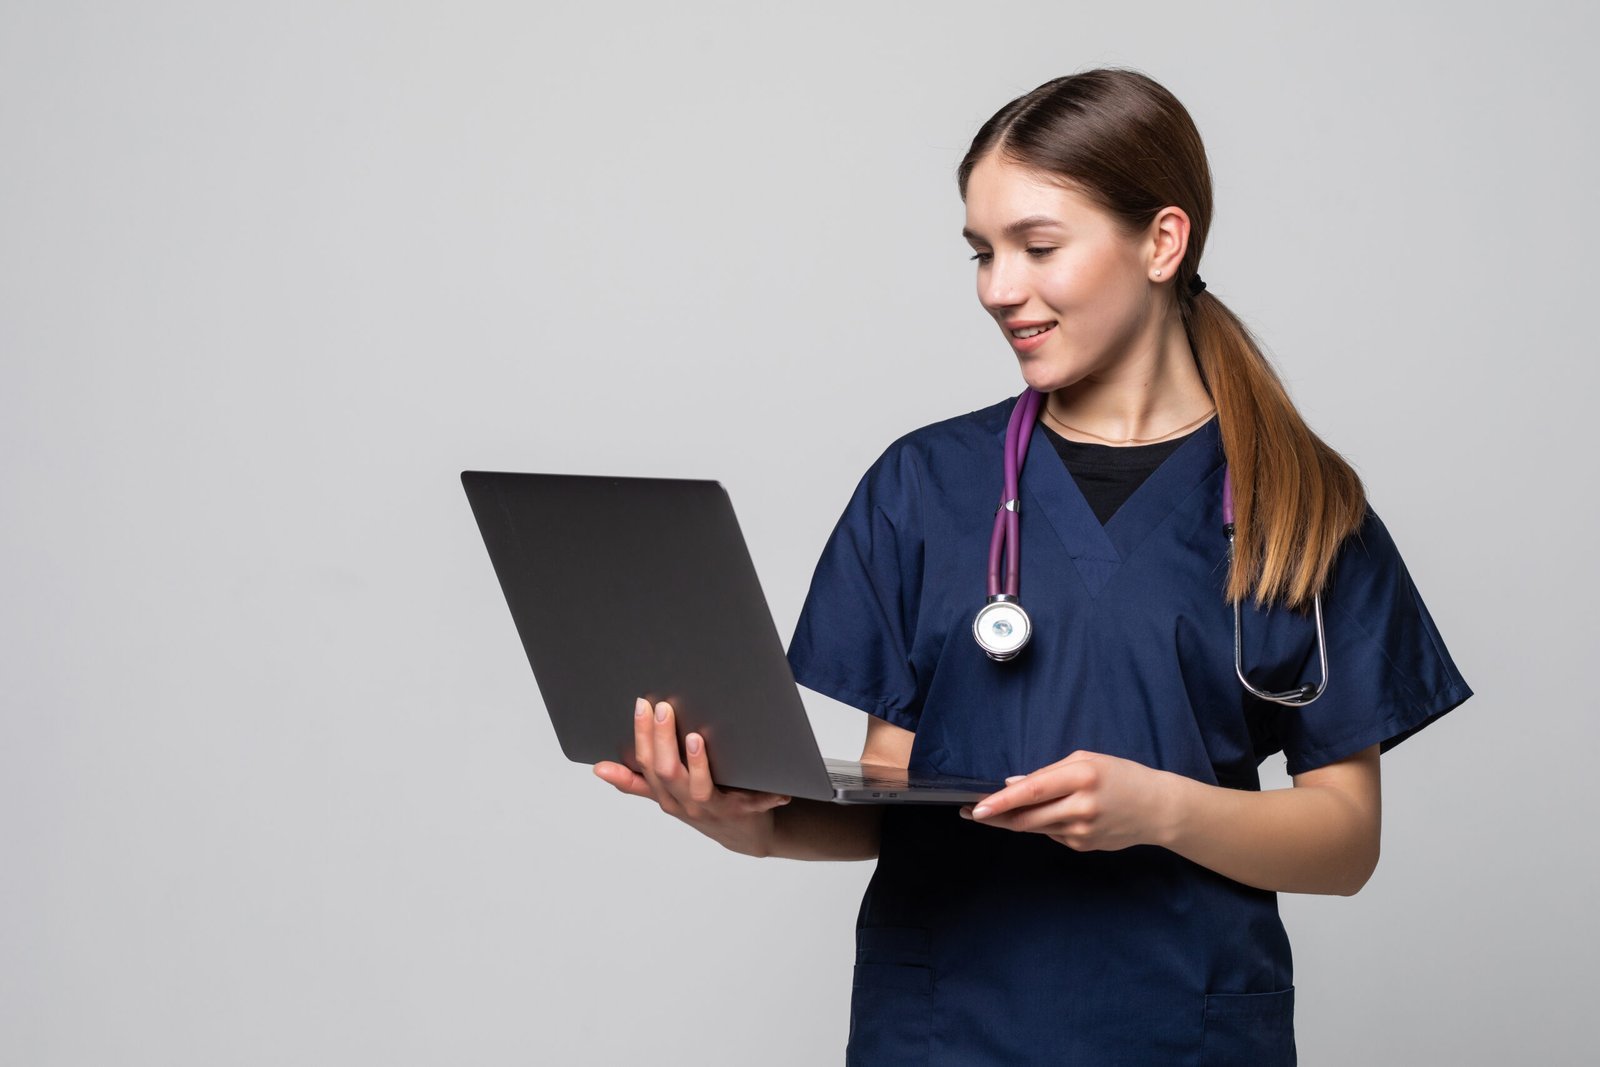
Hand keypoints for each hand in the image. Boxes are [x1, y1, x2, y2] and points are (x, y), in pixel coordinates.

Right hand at [593, 698, 791, 857]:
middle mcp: (684, 803)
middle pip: (667, 772)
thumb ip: (634, 781)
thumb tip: (599, 768)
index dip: (642, 735)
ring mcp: (712, 809)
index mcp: (665, 796)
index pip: (646, 764)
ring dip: (697, 764)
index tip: (643, 704)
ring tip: (695, 739)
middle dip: (662, 739)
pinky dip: (763, 795)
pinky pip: (751, 803)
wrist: (743, 835)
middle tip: (664, 708)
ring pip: (697, 787)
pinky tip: (775, 787)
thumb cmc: (702, 807)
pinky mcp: (741, 812)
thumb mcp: (665, 794)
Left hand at [958, 750, 1178, 852]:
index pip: (1032, 791)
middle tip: (970, 813)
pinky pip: (1052, 834)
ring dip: (1014, 821)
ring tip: (996, 813)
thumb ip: (1047, 772)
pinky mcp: (1083, 846)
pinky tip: (1054, 814)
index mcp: (1081, 777)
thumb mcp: (1086, 761)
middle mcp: (1081, 806)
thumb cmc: (1120, 776)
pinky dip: (1043, 824)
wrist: (1157, 809)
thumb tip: (1011, 784)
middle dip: (995, 817)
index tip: (977, 808)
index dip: (1001, 801)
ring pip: (1035, 828)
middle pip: (1026, 818)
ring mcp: (1082, 831)